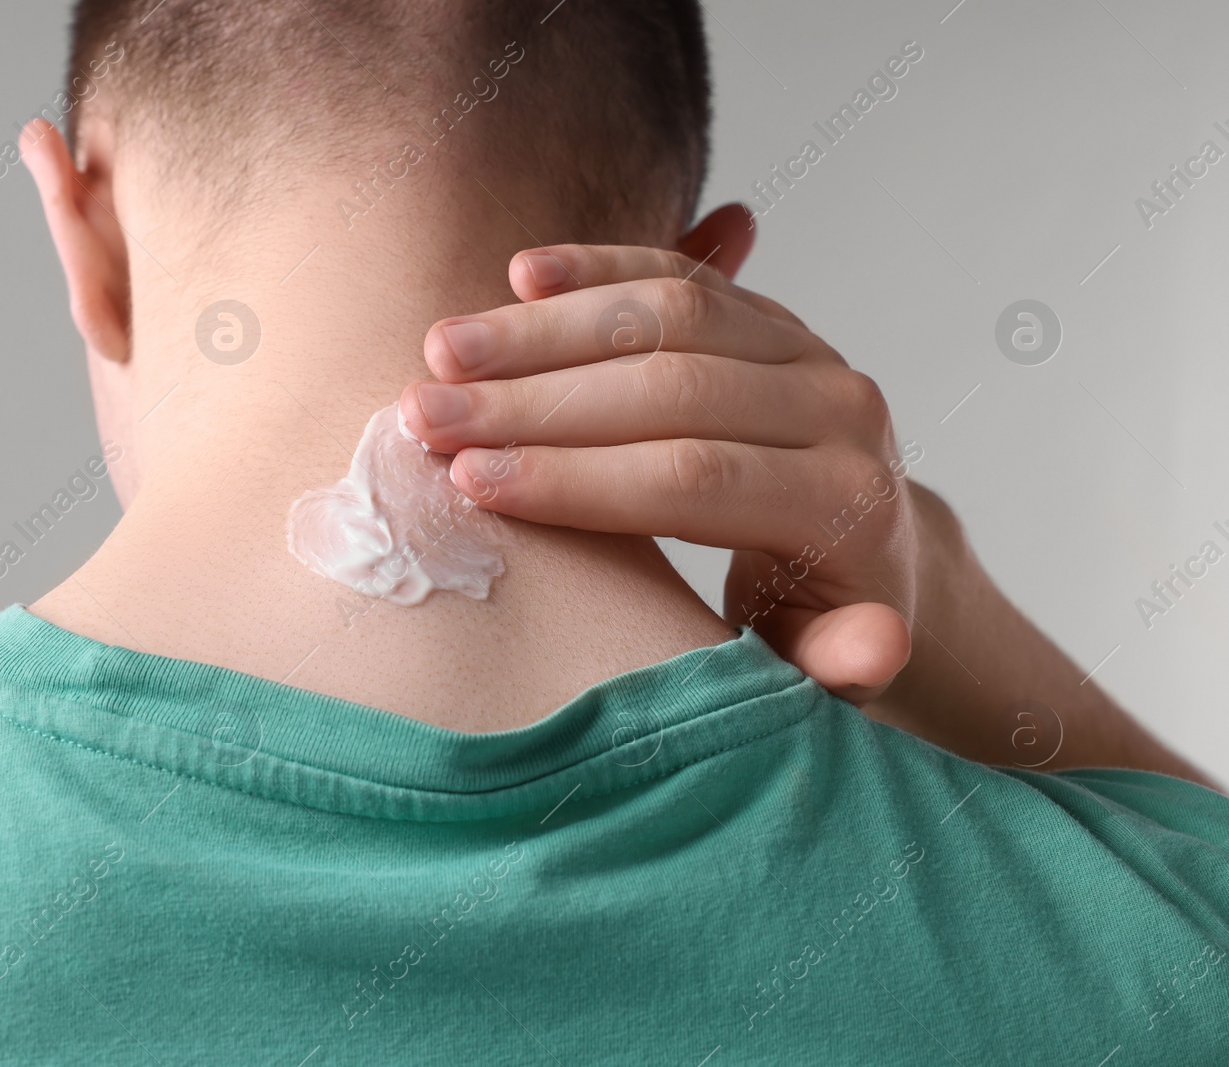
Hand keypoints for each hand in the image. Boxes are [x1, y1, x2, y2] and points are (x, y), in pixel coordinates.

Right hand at [398, 226, 914, 702]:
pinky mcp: (771, 315)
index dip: (574, 479)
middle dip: (534, 401)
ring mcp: (808, 350)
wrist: (867, 551)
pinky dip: (598, 268)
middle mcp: (838, 412)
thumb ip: (839, 664)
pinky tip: (521, 274)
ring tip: (441, 351)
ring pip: (670, 314)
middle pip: (672, 386)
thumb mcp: (825, 668)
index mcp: (844, 506)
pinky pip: (679, 274)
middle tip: (427, 414)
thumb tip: (873, 649)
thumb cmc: (812, 627)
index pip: (694, 479)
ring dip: (544, 329)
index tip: (469, 484)